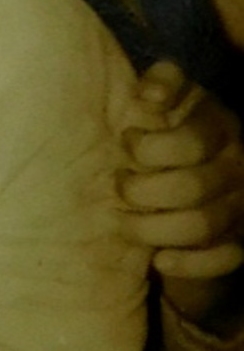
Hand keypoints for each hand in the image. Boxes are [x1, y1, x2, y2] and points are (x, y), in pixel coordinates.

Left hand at [118, 62, 243, 320]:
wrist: (175, 191)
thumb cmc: (159, 140)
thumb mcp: (160, 106)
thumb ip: (159, 87)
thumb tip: (150, 93)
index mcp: (218, 125)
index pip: (192, 141)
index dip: (151, 147)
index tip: (126, 141)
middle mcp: (236, 163)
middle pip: (195, 186)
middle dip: (144, 191)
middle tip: (119, 187)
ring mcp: (239, 203)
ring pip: (204, 224)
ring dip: (154, 229)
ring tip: (124, 222)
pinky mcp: (237, 241)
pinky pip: (224, 259)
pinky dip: (189, 263)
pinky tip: (159, 259)